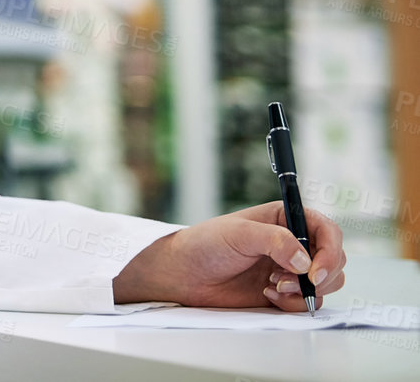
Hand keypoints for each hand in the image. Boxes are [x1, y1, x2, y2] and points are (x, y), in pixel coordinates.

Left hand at [112, 202, 345, 310]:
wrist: (186, 275)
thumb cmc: (206, 244)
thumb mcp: (238, 233)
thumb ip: (274, 241)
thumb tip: (304, 260)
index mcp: (285, 219)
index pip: (327, 230)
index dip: (330, 250)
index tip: (315, 270)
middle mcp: (293, 243)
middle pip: (335, 259)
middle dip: (321, 275)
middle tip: (292, 281)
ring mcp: (291, 269)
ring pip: (326, 283)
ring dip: (306, 290)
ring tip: (274, 286)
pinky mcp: (285, 292)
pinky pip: (308, 302)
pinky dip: (293, 303)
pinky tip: (267, 295)